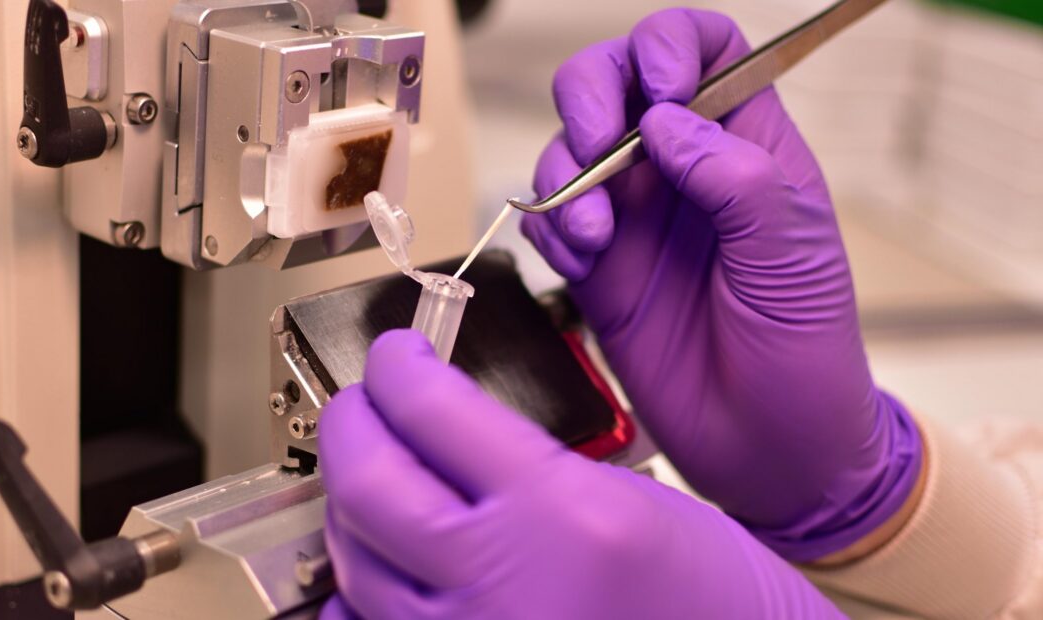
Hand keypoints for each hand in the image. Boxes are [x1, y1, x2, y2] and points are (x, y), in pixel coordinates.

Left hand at [317, 330, 841, 618]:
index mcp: (561, 511)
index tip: (397, 355)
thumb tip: (429, 427)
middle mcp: (505, 582)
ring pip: (354, 557)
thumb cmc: (701, 588)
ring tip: (371, 475)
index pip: (431, 409)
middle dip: (352, 424)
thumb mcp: (620, 493)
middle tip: (365, 403)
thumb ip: (517, 461)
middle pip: (369, 481)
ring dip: (349, 503)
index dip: (398, 366)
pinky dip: (356, 593)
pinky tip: (377, 566)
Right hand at [522, 8, 921, 560]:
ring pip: (569, 150)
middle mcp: (685, 172)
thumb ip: (737, 178)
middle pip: (616, 84)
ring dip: (566, 181)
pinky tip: (584, 266)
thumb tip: (665, 121)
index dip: (670, 48)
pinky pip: (550, 221)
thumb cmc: (805, 358)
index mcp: (749, 149)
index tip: (660, 94)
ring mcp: (634, 218)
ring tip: (597, 240)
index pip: (708, 50)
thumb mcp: (794, 259)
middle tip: (595, 147)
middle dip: (590, 99)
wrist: (768, 454)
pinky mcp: (597, 269)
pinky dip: (551, 232)